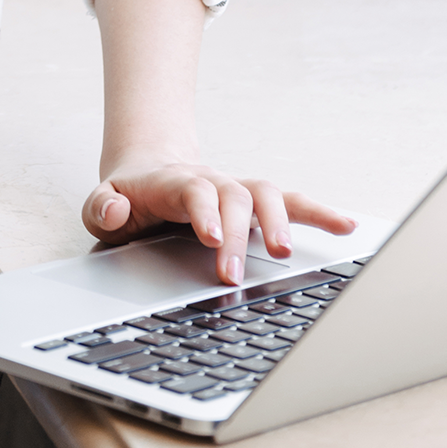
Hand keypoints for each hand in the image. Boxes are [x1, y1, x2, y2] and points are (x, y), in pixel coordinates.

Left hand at [82, 155, 355, 288]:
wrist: (147, 172)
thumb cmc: (128, 198)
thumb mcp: (102, 204)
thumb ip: (101, 207)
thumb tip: (116, 207)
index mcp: (173, 183)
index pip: (192, 190)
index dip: (203, 211)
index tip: (210, 237)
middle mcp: (211, 182)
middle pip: (231, 197)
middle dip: (235, 236)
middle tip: (231, 275)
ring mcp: (235, 191)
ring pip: (265, 194)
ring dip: (279, 220)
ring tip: (286, 250)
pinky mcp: (255, 204)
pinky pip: (291, 202)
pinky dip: (318, 213)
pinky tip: (344, 226)